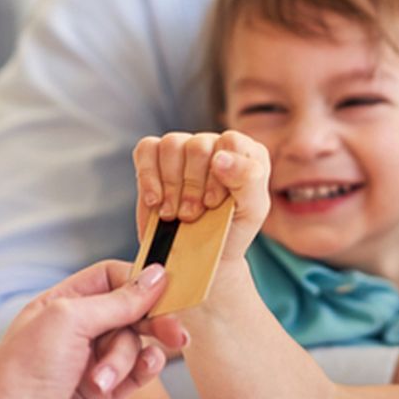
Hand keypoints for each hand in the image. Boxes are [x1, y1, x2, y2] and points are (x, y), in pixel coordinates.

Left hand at [0, 260, 188, 398]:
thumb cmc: (23, 375)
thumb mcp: (69, 320)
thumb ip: (117, 300)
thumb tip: (156, 276)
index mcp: (62, 304)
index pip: (112, 278)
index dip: (139, 281)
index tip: (166, 290)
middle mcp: (79, 330)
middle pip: (132, 310)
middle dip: (153, 320)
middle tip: (173, 331)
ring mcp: (94, 361)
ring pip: (136, 343)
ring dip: (125, 359)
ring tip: (101, 380)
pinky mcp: (108, 392)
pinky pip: (141, 371)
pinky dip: (145, 369)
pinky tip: (141, 373)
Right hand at [133, 131, 271, 262]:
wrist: (199, 256)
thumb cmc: (231, 230)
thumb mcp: (251, 210)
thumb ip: (248, 179)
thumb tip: (220, 157)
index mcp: (244, 152)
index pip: (231, 142)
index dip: (220, 173)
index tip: (213, 202)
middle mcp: (214, 145)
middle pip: (198, 145)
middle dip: (192, 186)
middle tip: (191, 214)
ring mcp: (183, 148)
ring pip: (171, 145)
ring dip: (171, 185)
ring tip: (173, 213)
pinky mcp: (154, 158)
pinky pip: (146, 149)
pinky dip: (148, 177)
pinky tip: (155, 201)